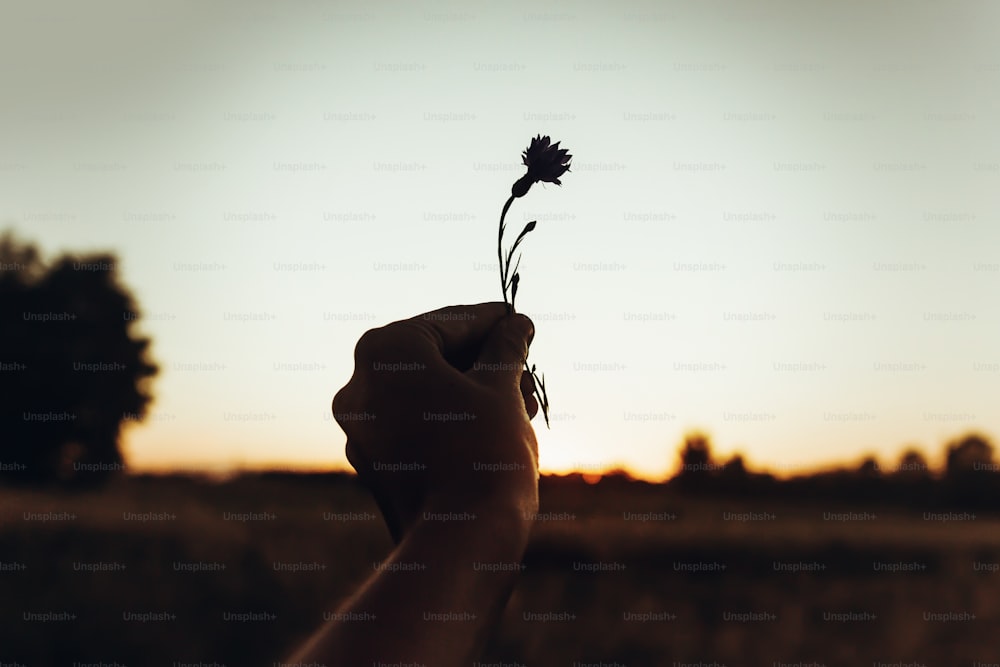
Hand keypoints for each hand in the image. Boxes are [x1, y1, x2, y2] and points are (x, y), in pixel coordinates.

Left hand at [332, 302, 539, 542]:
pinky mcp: (372, 462)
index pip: (450, 321)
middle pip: (433, 355)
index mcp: (386, 350)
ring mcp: (360, 427)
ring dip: (472, 390)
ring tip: (522, 400)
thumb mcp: (503, 388)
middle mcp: (359, 384)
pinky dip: (450, 418)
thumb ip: (506, 348)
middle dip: (483, 360)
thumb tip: (516, 325)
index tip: (519, 321)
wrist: (461, 540)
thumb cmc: (484, 452)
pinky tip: (495, 425)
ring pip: (424, 392)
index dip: (493, 320)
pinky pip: (414, 423)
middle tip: (526, 366)